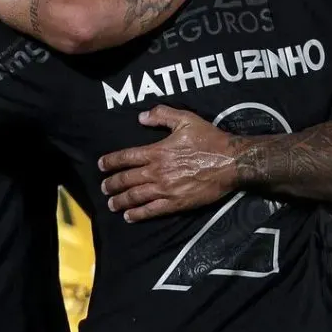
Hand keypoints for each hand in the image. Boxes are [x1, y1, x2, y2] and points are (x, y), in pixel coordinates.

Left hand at [98, 105, 237, 221]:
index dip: (110, 161)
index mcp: (157, 151)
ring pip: (135, 196)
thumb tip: (141, 117)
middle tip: (103, 188)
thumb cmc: (209, 139)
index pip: (126, 157)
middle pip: (126, 179)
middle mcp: (157, 171)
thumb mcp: (186, 119)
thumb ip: (162, 115)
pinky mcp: (176, 203)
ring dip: (120, 201)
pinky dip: (138, 214)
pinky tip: (129, 216)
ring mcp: (166, 189)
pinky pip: (152, 210)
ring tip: (111, 204)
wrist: (231, 162)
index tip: (100, 165)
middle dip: (111, 184)